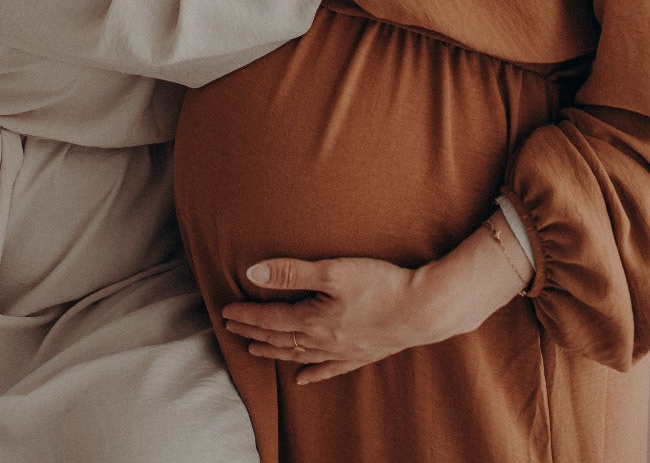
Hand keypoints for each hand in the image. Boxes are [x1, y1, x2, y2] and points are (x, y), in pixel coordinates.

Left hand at [221, 230, 527, 384]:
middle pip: (281, 338)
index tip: (226, 312)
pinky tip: (301, 379)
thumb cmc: (380, 284)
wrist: (424, 309)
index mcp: (314, 320)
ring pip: (300, 354)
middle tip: (232, 329)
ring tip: (256, 350)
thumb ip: (292, 271)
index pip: (271, 319)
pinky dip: (313, 373)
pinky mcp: (362, 354)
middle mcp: (324, 341)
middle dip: (254, 332)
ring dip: (275, 351)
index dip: (247, 315)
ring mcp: (343, 351)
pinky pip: (329, 369)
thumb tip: (253, 273)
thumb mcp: (333, 270)